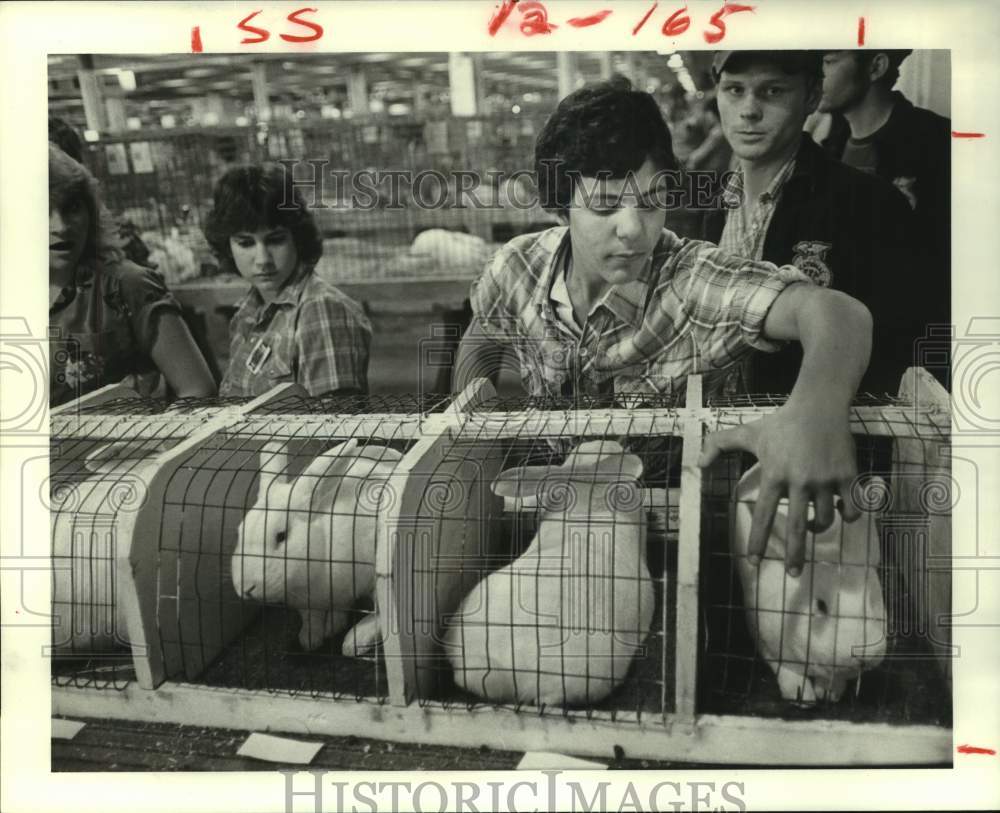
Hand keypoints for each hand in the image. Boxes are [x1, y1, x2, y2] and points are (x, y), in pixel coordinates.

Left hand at [698, 401, 860, 575]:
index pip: (765, 516)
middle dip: (796, 556)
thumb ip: (719, 446)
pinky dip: (847, 515)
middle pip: (799, 529)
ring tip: (812, 526)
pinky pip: (851, 508)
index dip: (759, 542)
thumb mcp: (746, 432)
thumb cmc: (780, 422)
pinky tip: (839, 512)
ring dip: (818, 529)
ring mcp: (825, 480)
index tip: (754, 562)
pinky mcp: (847, 476)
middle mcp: (800, 482)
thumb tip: (697, 463)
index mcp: (774, 475)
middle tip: (794, 574)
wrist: (818, 406)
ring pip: (826, 520)